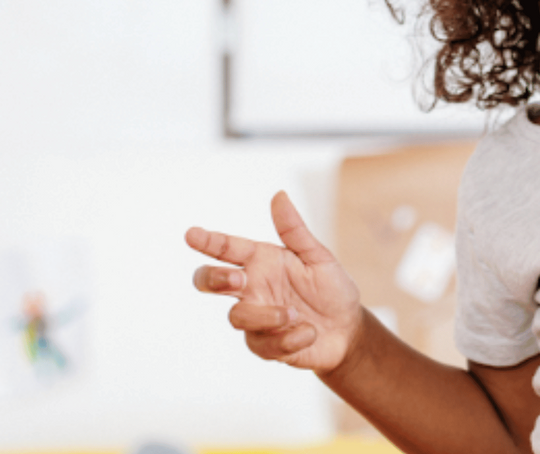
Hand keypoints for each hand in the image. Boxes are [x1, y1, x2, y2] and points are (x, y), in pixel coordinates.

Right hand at [187, 191, 363, 374]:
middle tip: (236, 280)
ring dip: (267, 316)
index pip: (228, 249)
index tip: (191, 234)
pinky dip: (290, 339)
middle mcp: (252, 288)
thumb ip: (295, 230)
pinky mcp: (264, 345)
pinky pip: (262, 344)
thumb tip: (279, 194)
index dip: (208, 241)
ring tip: (295, 314)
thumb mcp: (318, 257)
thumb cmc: (332, 289)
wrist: (348, 330)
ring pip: (236, 317)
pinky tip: (309, 333)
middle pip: (210, 282)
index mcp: (261, 261)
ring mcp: (255, 318)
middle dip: (213, 279)